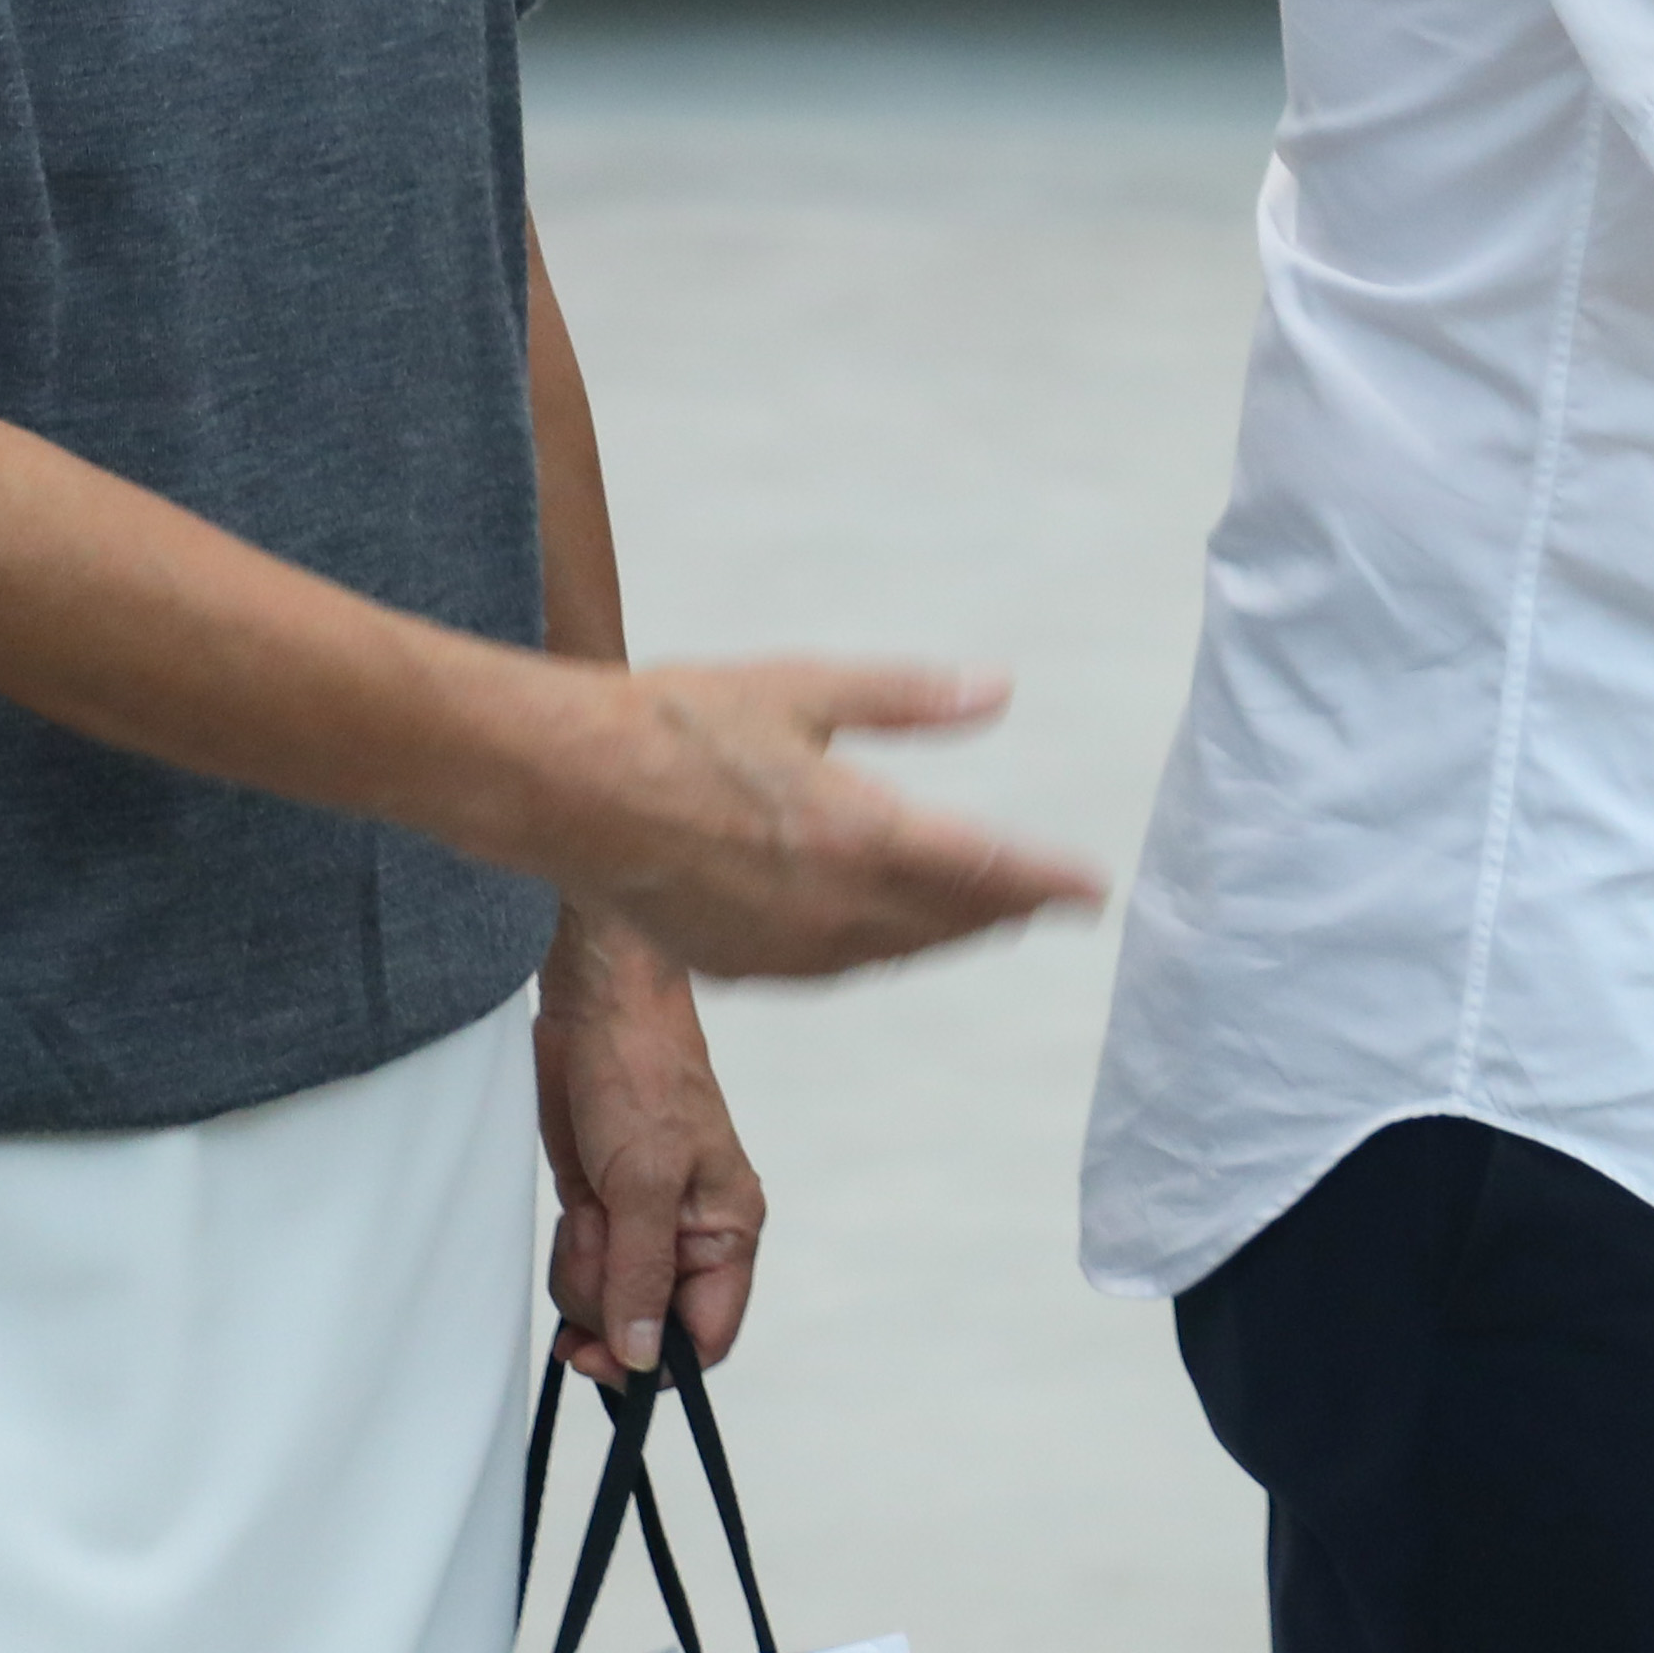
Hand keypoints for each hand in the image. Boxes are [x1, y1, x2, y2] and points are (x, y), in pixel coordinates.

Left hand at [539, 910, 763, 1385]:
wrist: (596, 1009)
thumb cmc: (642, 1074)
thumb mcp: (644, 1181)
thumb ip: (642, 1273)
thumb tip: (642, 1359)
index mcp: (729, 1230)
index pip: (707, 1334)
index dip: (657, 1361)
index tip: (602, 1357)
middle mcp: (693, 1235)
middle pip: (648, 1324)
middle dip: (608, 1297)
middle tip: (595, 1242)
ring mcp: (646, 1224)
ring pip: (608, 1300)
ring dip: (584, 1270)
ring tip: (588, 1209)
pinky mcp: (605, 1211)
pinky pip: (583, 1270)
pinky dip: (571, 1252)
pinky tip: (576, 1208)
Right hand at [543, 658, 1106, 978]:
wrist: (561, 786)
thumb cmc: (677, 721)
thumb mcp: (805, 685)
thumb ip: (909, 697)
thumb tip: (999, 690)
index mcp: (857, 832)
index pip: (984, 869)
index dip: (1046, 881)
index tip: (1093, 889)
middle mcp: (829, 905)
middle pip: (947, 921)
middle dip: (1005, 911)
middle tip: (1052, 902)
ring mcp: (780, 945)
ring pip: (892, 950)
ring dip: (945, 935)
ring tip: (986, 920)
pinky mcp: (735, 964)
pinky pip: (833, 967)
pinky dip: (878, 949)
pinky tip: (883, 935)